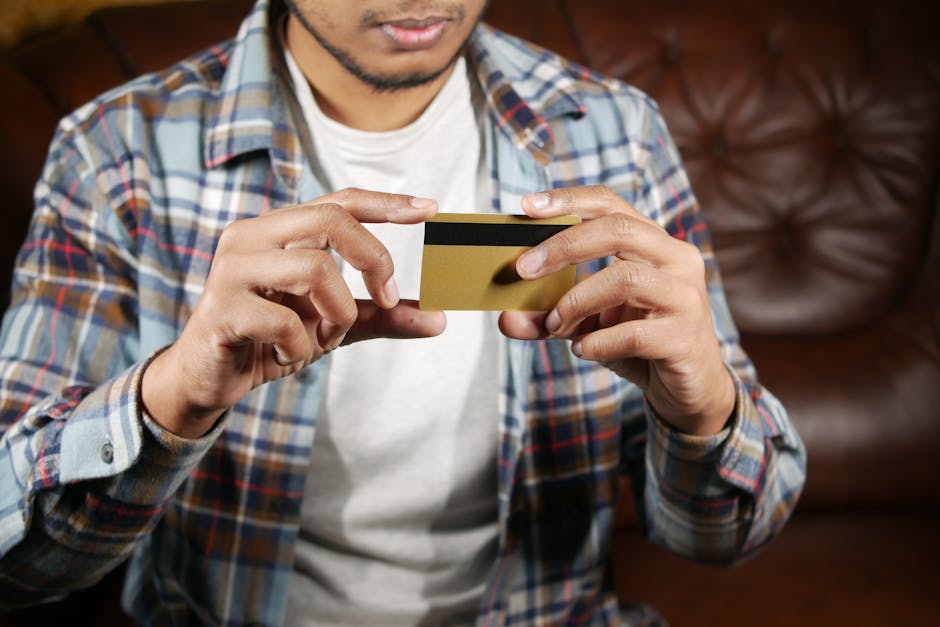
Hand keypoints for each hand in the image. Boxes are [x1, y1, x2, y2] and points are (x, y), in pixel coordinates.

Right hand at [142, 188, 445, 437]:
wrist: (208, 380)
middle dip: (375, 260)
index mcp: (278, 230)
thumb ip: (382, 317)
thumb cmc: (269, 339)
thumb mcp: (334, 325)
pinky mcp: (221, 307)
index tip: (430, 208)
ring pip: (316, 269)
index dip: (385, 203)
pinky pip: (286, 321)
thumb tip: (439, 319)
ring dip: (337, 314)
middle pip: (331, 220)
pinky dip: (300, 347)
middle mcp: (252, 236)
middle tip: (390, 298)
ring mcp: (233, 268)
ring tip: (322, 339)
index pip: (339, 201)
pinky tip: (285, 356)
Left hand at [499, 185, 734, 435]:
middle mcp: (675, 259)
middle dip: (563, 246)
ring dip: (577, 301)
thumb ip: (548, 317)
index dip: (569, 199)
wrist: (688, 388)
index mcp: (652, 243)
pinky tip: (582, 350)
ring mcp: (685, 296)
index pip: (611, 204)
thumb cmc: (639, 343)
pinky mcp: (685, 336)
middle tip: (522, 269)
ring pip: (626, 278)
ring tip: (555, 324)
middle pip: (618, 230)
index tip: (527, 206)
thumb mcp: (587, 326)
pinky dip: (598, 342)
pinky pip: (634, 333)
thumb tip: (505, 318)